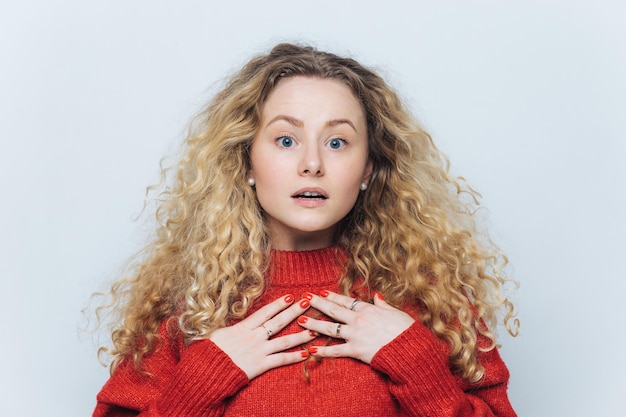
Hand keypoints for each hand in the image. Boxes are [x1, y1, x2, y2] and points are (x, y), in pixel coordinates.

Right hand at [209, 294, 314, 379]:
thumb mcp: (217, 333)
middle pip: (278, 322)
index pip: (265, 312)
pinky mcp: (260, 365)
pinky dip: (294, 357)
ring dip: (301, 335)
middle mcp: (254, 337)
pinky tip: (306, 354)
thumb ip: (231, 327)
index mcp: (243, 327)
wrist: (207, 371)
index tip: (291, 296)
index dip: (279, 304)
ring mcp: (259, 351)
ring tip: (314, 330)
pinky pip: (281, 360)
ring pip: (284, 341)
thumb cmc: (209, 352)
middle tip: (307, 303)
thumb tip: (236, 322)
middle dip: (294, 312)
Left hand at [297, 291, 414, 363]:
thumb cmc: (406, 331)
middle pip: (333, 310)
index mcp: (368, 309)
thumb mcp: (396, 312)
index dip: (332, 296)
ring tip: (300, 321)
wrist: (410, 349)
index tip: (320, 292)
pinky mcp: (356, 350)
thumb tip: (377, 296)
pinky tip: (311, 350)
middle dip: (317, 304)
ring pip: (330, 328)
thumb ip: (383, 304)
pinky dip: (323, 350)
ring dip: (314, 324)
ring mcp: (356, 335)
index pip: (345, 301)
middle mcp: (358, 320)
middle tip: (304, 299)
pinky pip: (336, 350)